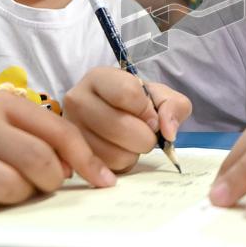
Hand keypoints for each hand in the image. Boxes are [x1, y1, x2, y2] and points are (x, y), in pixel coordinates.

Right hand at [0, 91, 116, 216]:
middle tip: (39, 188)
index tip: (103, 183)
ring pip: (5, 186)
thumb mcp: (8, 124)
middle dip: (48, 183)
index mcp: (3, 106)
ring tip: (3, 192)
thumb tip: (92, 172)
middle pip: (37, 161)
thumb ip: (48, 140)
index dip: (88, 161)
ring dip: (13, 198)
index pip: (60, 133)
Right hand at [62, 67, 191, 171]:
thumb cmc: (137, 103)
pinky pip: (107, 168)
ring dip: (134, 152)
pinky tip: (121, 152)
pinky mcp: (73, 156)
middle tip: (146, 133)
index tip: (152, 117)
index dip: (148, 110)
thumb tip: (168, 132)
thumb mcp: (160, 96)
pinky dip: (122, 164)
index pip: (127, 93)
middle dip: (145, 136)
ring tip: (131, 142)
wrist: (115, 116)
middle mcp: (77, 100)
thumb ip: (173, 106)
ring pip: (113, 152)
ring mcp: (72, 130)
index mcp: (98, 78)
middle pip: (119, 125)